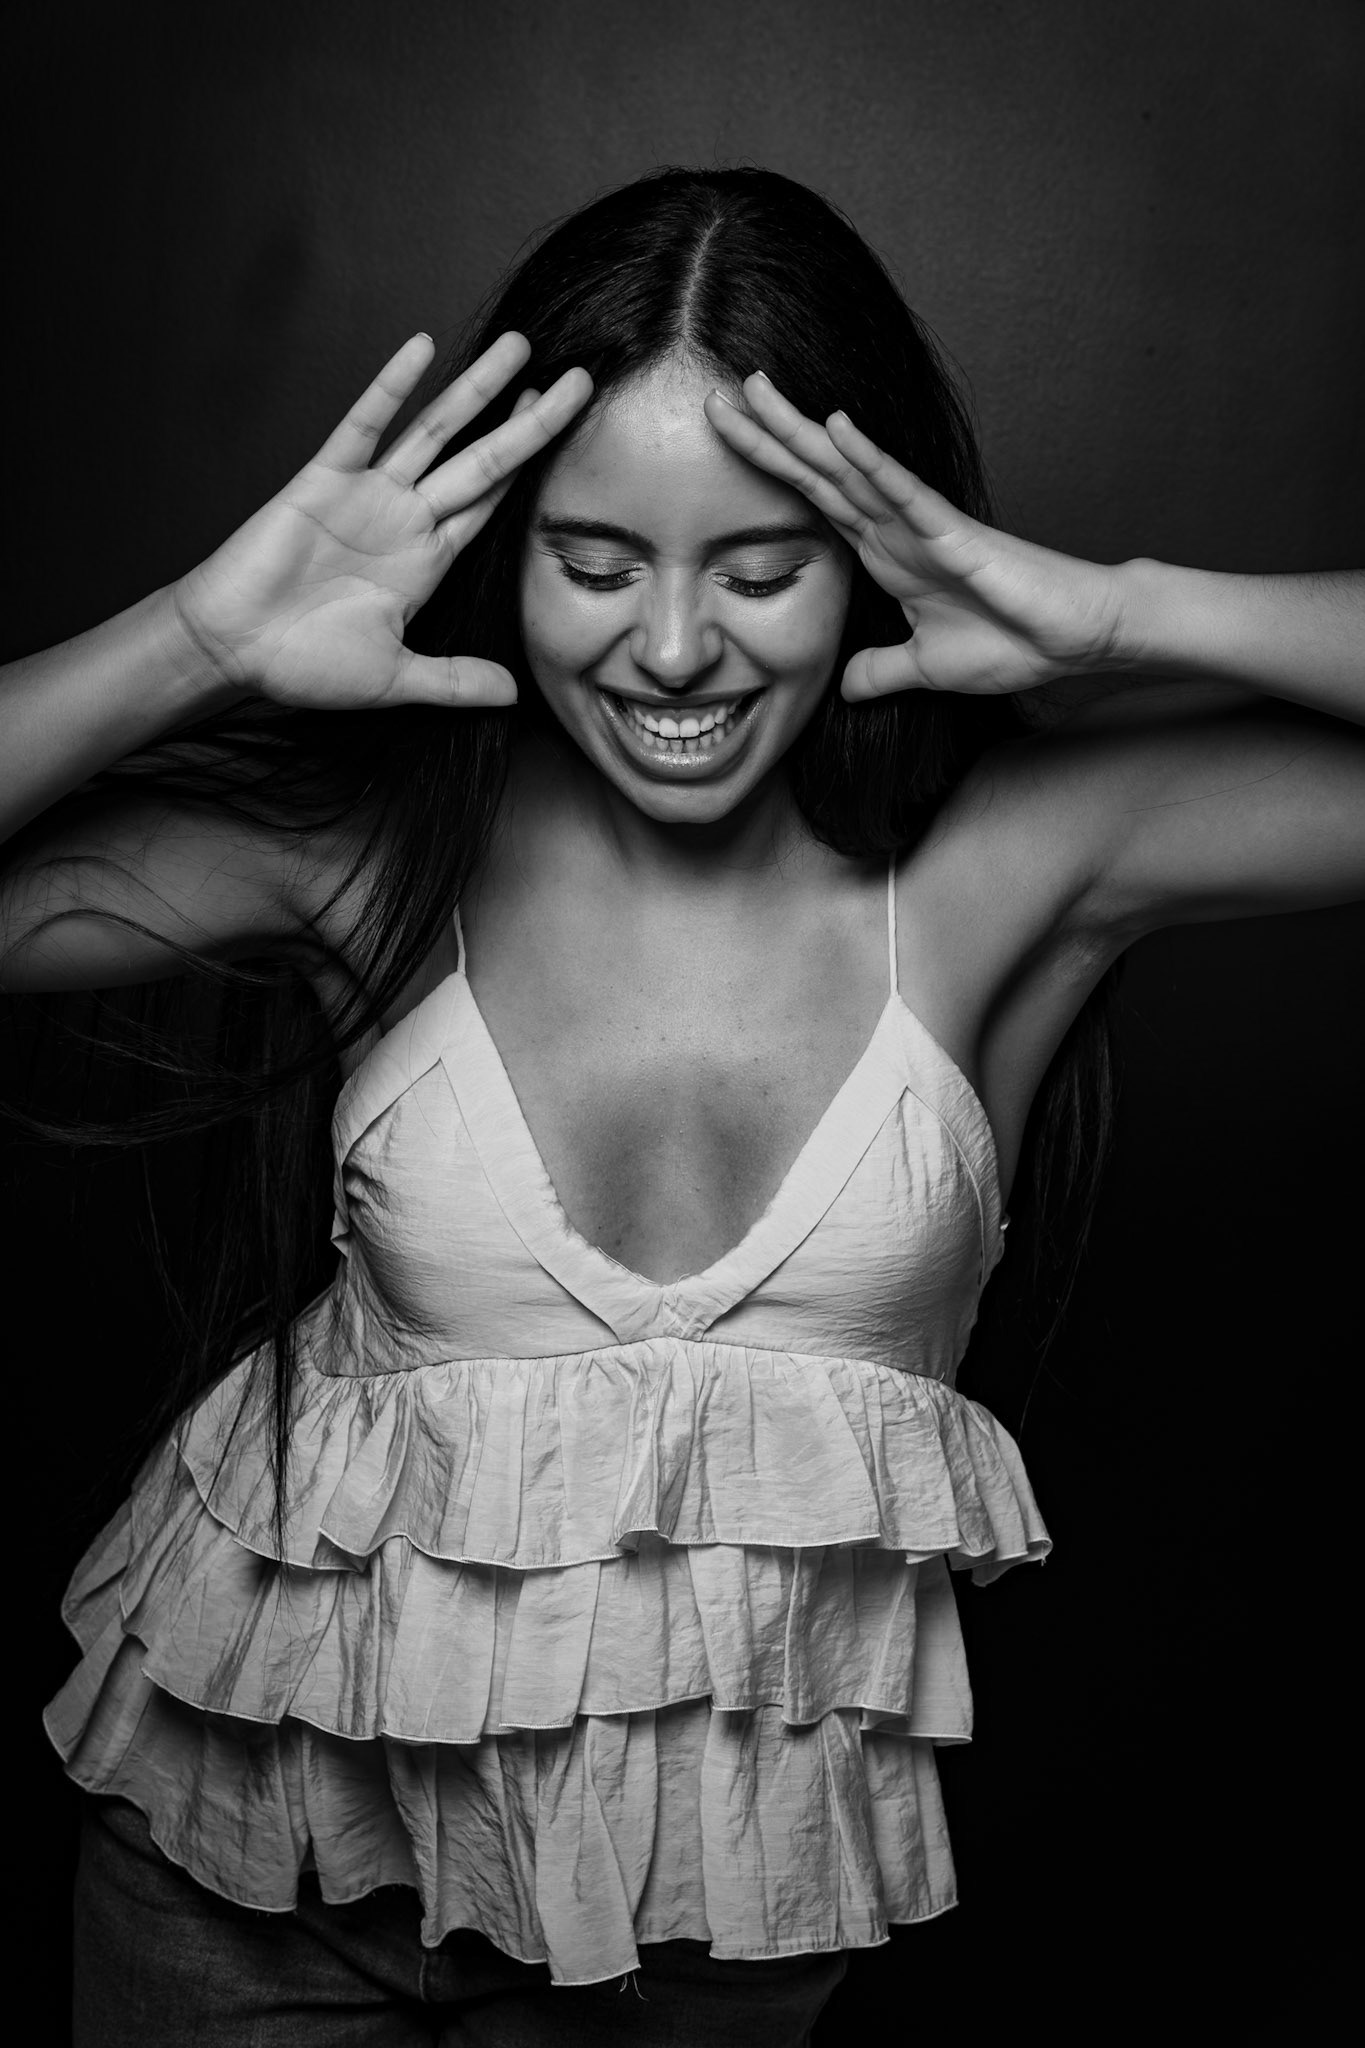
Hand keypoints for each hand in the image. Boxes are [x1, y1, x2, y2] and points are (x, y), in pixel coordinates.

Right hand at [172, 332, 591, 708]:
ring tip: (520, 347)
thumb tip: (513, 698)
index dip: (533, 470)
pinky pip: (363, 425)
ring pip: (436, 431)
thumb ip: (453, 681)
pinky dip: (390, 388)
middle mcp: (406, 519)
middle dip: (531, 422)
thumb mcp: (395, 681)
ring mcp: (367, 494)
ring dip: (477, 390)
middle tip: (581, 379)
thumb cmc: (304, 664)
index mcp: (427, 561)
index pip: (494, 505)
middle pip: (485, 460)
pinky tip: (420, 349)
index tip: (571, 434)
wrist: (231, 649)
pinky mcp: (323, 481)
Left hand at [705, 373, 1128, 699]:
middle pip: (818, 472)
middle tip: (718, 396)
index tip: (722, 443)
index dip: (767, 472)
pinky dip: (870, 461)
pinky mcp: (953, 532)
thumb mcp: (924, 668)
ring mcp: (921, 524)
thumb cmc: (1011, 642)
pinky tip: (839, 428)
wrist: (1072, 638)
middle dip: (768, 436)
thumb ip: (881, 672)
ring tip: (759, 390)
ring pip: (849, 468)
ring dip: (804, 431)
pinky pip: (904, 491)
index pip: (812, 502)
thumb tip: (846, 687)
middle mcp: (894, 527)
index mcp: (883, 552)